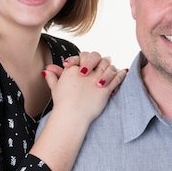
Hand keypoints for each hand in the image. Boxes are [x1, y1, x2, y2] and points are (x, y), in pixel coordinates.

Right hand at [31, 52, 126, 170]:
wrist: (71, 115)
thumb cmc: (62, 103)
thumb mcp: (55, 87)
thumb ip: (53, 77)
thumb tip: (47, 69)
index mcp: (74, 68)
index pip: (83, 55)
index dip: (85, 59)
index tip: (85, 67)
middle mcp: (87, 71)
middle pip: (97, 57)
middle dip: (98, 60)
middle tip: (99, 65)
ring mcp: (97, 79)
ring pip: (108, 65)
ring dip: (110, 67)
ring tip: (111, 70)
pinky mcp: (106, 89)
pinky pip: (117, 78)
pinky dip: (122, 74)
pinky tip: (124, 72)